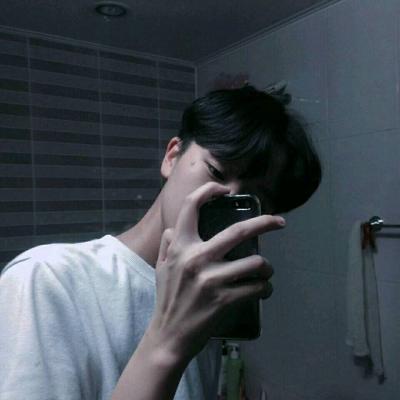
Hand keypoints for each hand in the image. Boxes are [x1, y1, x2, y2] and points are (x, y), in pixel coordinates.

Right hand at [148, 182, 285, 362]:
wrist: (169, 335)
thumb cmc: (167, 298)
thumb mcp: (162, 267)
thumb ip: (168, 245)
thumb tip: (174, 228)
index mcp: (180, 246)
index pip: (191, 207)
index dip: (208, 191)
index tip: (224, 190)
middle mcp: (196, 258)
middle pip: (238, 231)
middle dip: (265, 222)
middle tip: (280, 222)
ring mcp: (211, 280)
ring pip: (256, 263)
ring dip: (267, 267)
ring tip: (266, 272)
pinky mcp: (224, 300)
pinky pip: (257, 288)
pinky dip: (265, 288)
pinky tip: (263, 290)